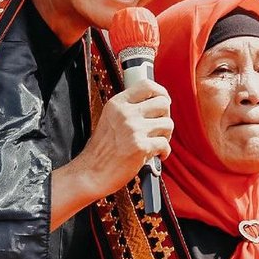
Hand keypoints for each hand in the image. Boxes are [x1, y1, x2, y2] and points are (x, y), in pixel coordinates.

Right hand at [77, 77, 172, 199]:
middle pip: (163, 102)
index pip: (147, 85)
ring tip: (156, 142)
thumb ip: (128, 109)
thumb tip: (154, 104)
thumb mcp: (109, 119)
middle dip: (166, 115)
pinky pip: (165, 144)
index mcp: (117, 104)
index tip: (164, 100)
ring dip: (166, 135)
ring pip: (168, 123)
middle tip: (159, 126)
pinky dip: (164, 152)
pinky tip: (157, 155)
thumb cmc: (101, 150)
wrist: (90, 173)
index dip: (161, 92)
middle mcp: (125, 113)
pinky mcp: (140, 147)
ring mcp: (133, 130)